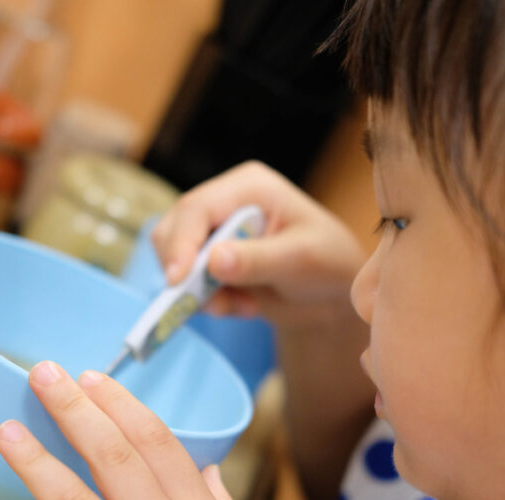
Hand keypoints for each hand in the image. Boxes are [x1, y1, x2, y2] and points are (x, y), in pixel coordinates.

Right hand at [152, 160, 364, 329]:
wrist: (331, 294)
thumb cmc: (327, 262)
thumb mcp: (299, 260)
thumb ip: (257, 260)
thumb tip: (214, 261)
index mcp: (247, 187)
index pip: (198, 208)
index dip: (181, 243)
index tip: (178, 281)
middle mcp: (223, 203)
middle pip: (173, 230)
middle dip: (186, 272)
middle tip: (217, 304)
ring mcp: (213, 233)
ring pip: (173, 258)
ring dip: (198, 291)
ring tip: (241, 307)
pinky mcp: (208, 261)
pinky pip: (186, 283)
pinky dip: (208, 301)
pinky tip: (244, 307)